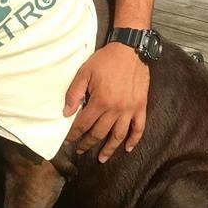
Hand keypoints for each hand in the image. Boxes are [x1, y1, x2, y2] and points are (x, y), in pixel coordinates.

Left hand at [63, 42, 148, 162]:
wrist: (130, 49)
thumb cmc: (106, 60)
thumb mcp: (84, 72)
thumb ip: (74, 92)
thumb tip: (66, 112)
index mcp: (100, 101)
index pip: (83, 124)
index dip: (74, 134)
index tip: (68, 141)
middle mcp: (115, 109)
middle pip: (99, 133)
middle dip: (87, 143)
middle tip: (80, 149)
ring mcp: (129, 109)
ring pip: (118, 135)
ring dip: (109, 149)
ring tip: (102, 158)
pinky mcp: (141, 106)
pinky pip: (139, 128)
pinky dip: (134, 140)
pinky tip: (128, 148)